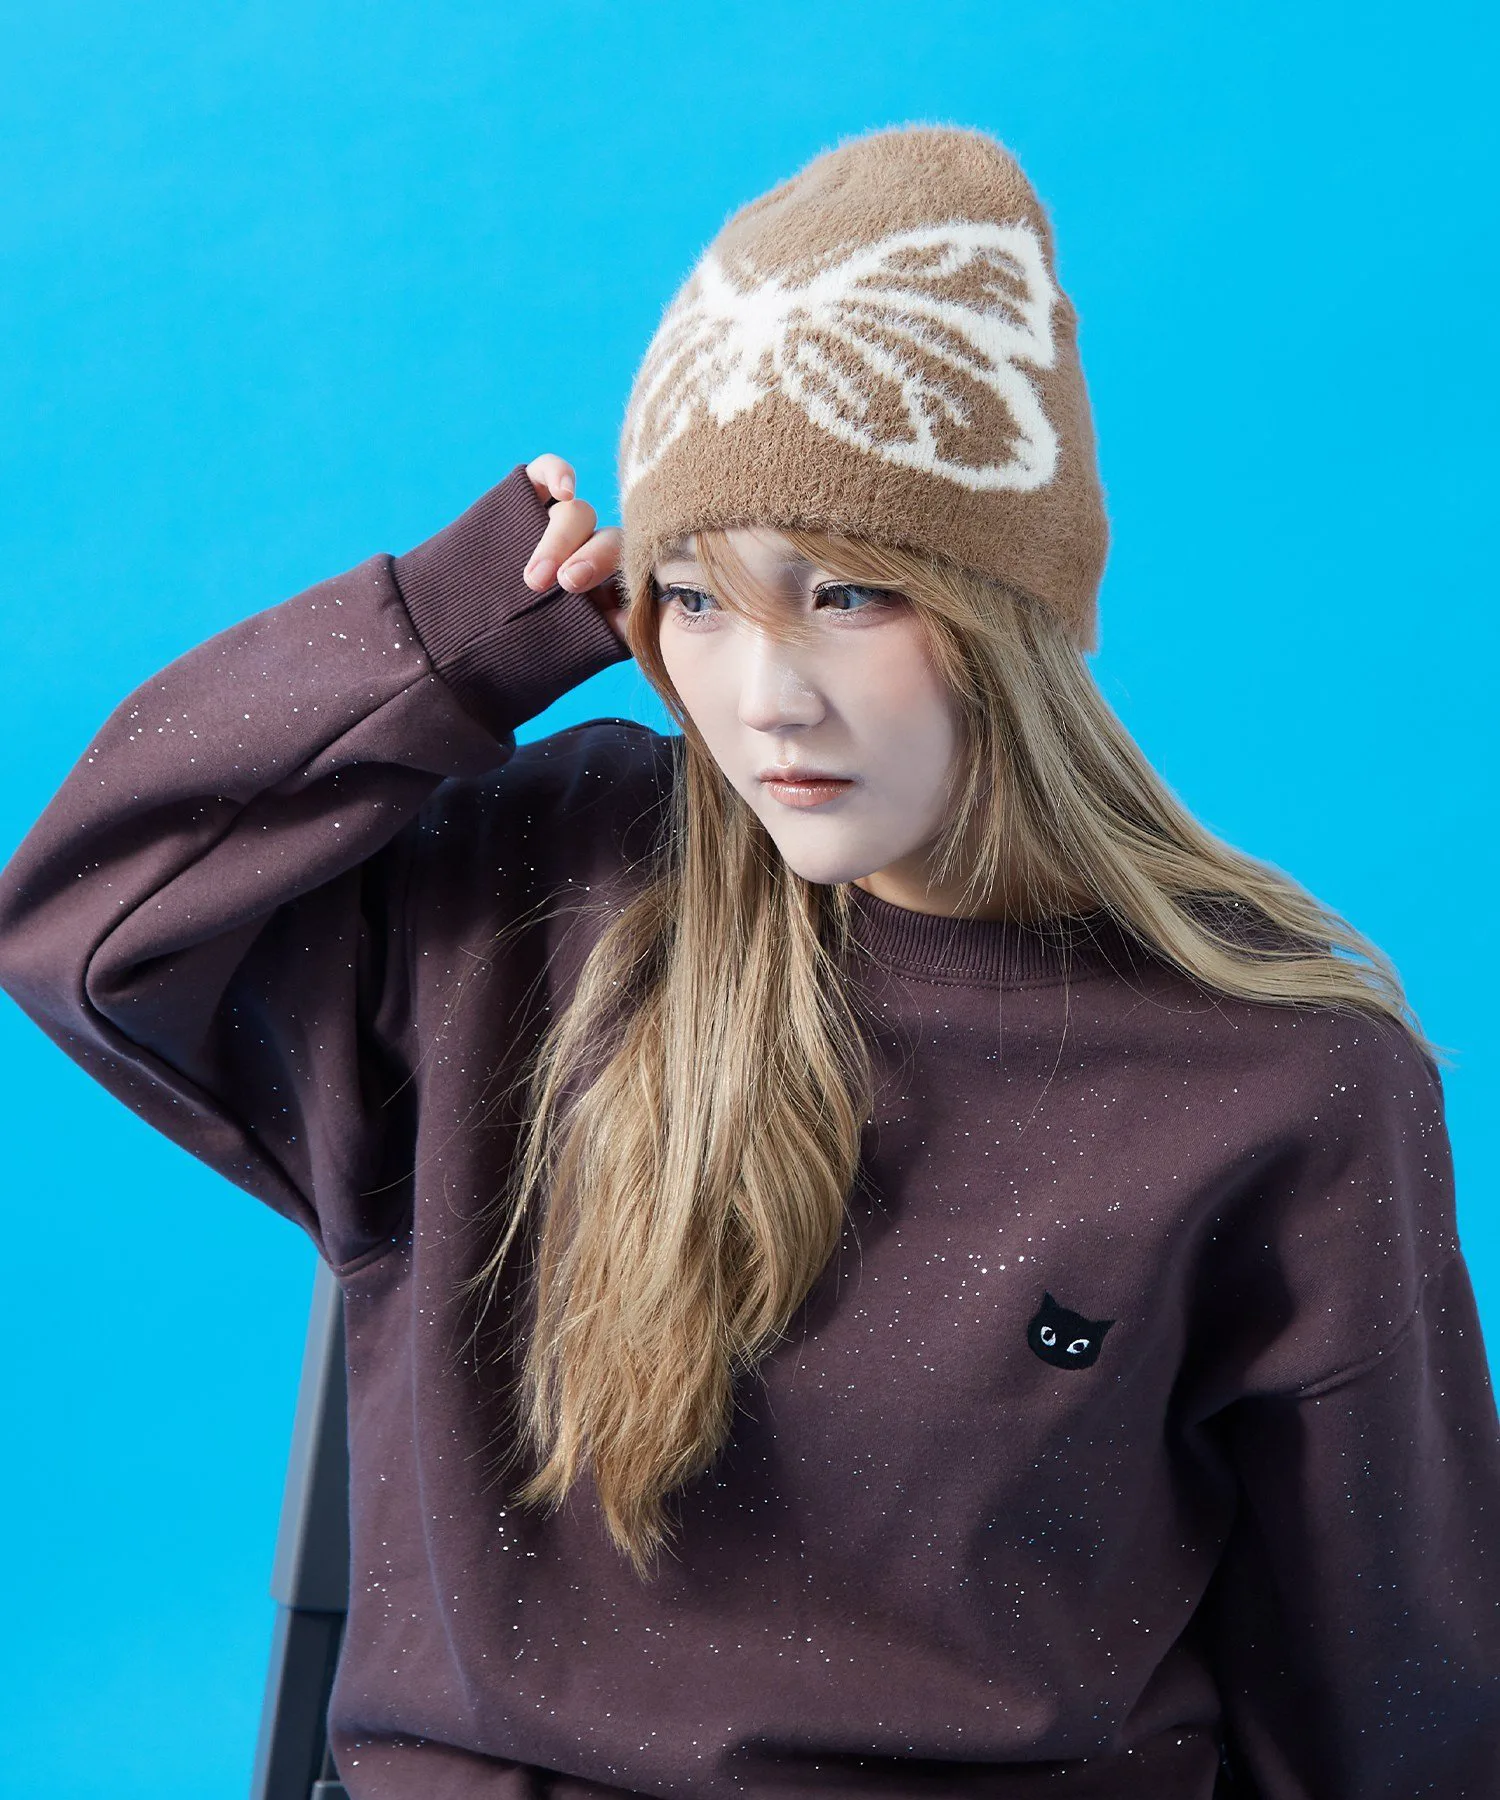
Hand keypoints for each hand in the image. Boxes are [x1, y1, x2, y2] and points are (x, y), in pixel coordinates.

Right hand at [522, 453, 627, 644]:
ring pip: (579, 516)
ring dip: (561, 539)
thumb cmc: (503, 659)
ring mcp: (559, 529)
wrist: (446, 645)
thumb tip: (629, 625)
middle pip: (609, 543)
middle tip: (566, 585)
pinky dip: (559, 473)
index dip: (628, 582)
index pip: (633, 575)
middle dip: (591, 561)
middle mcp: (587, 559)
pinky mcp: (528, 499)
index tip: (613, 610)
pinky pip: (549, 471)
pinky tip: (564, 489)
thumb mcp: (554, 657)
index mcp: (605, 597)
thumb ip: (595, 638)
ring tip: (534, 577)